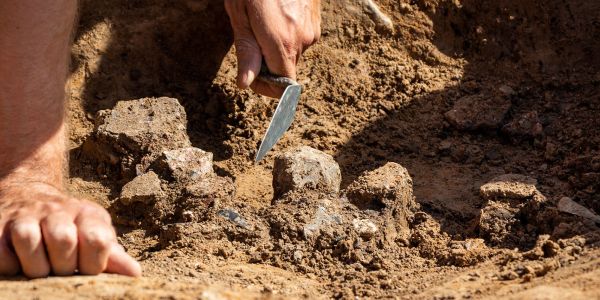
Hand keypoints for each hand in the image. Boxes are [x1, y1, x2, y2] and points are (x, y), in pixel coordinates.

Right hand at [0, 183, 140, 277]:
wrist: (30, 198)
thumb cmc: (71, 228)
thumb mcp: (95, 236)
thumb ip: (112, 256)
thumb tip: (134, 274)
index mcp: (88, 215)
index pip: (97, 239)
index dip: (94, 264)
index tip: (88, 270)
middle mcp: (57, 210)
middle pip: (63, 240)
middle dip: (63, 266)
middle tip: (61, 270)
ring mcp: (25, 215)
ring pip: (28, 239)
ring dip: (35, 266)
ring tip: (40, 271)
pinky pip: (0, 250)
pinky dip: (9, 265)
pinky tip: (17, 266)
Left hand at [225, 0, 320, 97]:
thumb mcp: (240, 14)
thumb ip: (246, 50)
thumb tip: (245, 83)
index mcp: (282, 44)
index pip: (282, 89)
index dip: (266, 87)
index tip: (253, 74)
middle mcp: (302, 41)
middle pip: (286, 70)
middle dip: (268, 62)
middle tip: (252, 37)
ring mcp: (312, 31)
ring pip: (293, 53)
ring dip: (278, 46)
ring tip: (265, 20)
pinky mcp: (316, 21)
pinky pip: (301, 38)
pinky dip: (288, 33)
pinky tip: (277, 14)